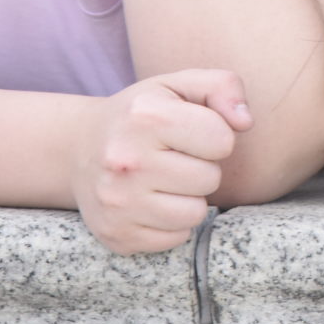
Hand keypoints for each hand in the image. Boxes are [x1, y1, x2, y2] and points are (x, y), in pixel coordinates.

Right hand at [70, 69, 251, 254]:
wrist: (77, 150)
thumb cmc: (142, 114)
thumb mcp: (179, 85)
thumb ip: (223, 87)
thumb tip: (245, 122)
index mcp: (146, 116)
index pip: (222, 140)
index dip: (216, 136)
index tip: (192, 133)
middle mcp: (126, 161)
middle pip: (210, 179)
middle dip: (202, 167)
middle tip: (175, 158)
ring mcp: (117, 202)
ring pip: (195, 213)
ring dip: (190, 198)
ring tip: (166, 180)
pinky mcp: (116, 235)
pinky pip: (175, 238)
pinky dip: (172, 222)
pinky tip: (152, 201)